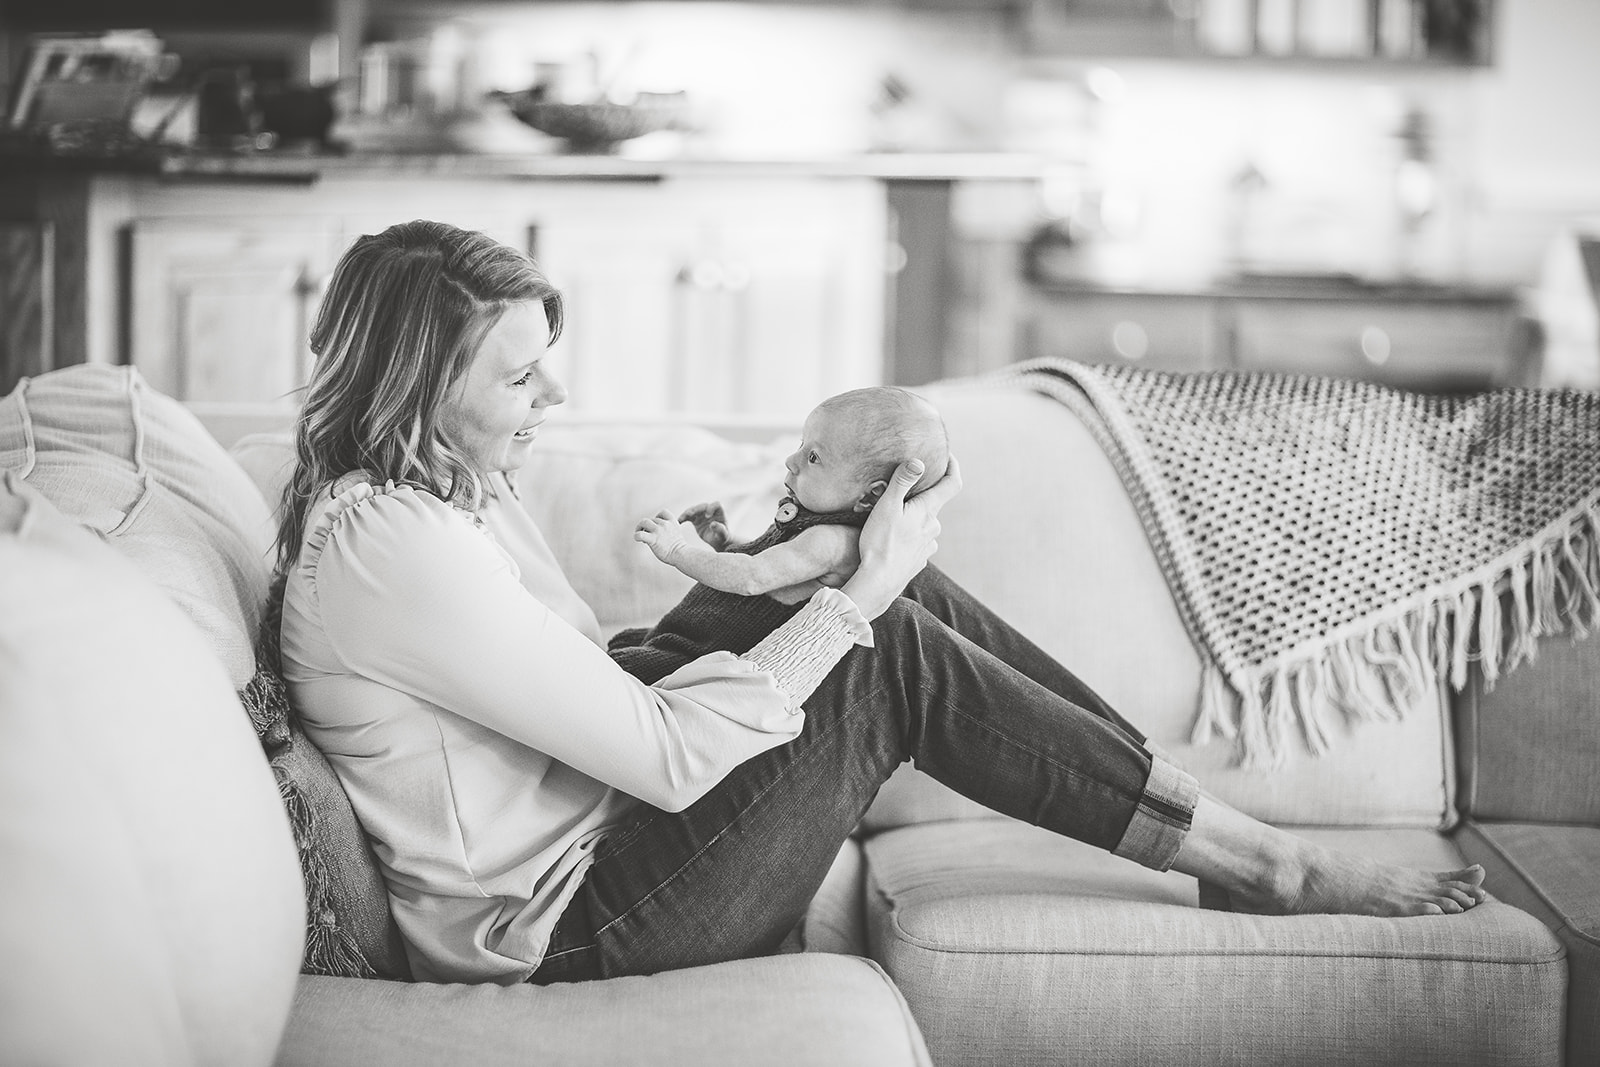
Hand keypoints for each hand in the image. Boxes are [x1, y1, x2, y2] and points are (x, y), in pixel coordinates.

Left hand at [634, 509, 705, 565]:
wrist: (681, 555)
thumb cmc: (678, 549)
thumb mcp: (676, 533)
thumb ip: (668, 529)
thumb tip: (654, 532)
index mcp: (672, 521)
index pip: (662, 512)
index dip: (658, 518)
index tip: (658, 526)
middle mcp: (665, 524)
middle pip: (651, 519)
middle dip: (649, 527)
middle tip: (649, 535)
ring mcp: (658, 530)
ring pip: (644, 522)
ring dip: (640, 527)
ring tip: (642, 537)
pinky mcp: (653, 539)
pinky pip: (639, 534)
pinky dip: (636, 536)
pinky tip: (638, 540)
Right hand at [678, 501, 729, 550]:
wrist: (717, 541)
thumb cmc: (723, 537)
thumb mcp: (723, 535)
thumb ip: (719, 529)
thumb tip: (713, 524)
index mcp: (720, 512)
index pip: (716, 504)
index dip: (711, 508)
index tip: (707, 516)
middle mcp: (710, 511)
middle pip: (703, 506)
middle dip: (696, 509)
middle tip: (690, 514)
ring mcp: (702, 514)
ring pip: (694, 510)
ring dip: (687, 513)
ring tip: (682, 518)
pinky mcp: (696, 520)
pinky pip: (688, 517)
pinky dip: (683, 518)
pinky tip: (679, 522)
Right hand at [841, 455, 961, 619]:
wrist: (877, 583)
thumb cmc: (880, 543)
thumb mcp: (887, 507)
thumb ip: (902, 481)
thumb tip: (919, 461)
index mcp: (928, 511)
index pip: (952, 484)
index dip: (953, 467)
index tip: (947, 456)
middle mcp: (934, 528)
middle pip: (933, 504)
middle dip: (920, 495)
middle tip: (899, 491)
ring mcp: (928, 546)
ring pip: (925, 524)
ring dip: (913, 518)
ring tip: (892, 518)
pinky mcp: (919, 561)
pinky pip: (918, 542)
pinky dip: (909, 537)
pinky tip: (892, 540)